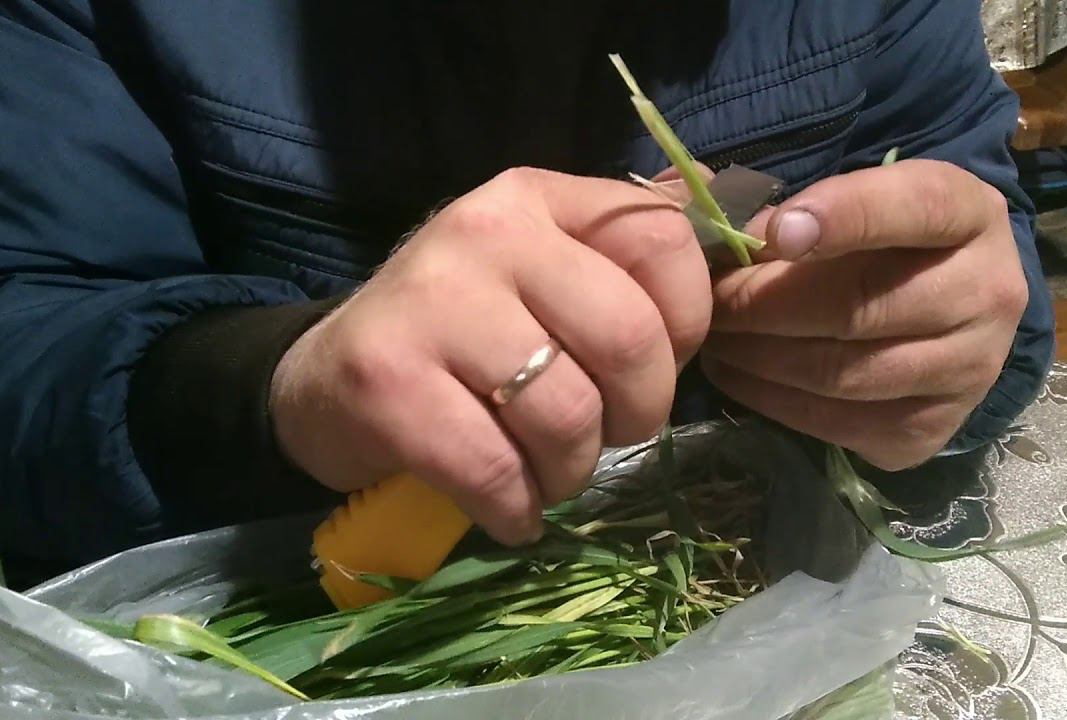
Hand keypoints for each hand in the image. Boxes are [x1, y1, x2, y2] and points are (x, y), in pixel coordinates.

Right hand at [270, 167, 710, 544]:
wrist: (326, 379)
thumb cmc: (460, 334)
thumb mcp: (541, 272)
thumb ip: (624, 262)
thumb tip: (740, 244)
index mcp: (538, 198)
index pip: (663, 240)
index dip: (688, 323)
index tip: (652, 366)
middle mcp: (486, 232)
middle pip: (628, 337)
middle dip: (639, 413)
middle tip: (607, 434)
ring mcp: (431, 302)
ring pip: (568, 414)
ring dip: (573, 471)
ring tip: (547, 473)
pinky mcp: (388, 381)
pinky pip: (497, 470)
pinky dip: (519, 510)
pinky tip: (509, 508)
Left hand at [701, 159, 1026, 469]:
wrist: (948, 313)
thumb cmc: (887, 243)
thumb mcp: (860, 201)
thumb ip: (801, 209)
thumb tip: (727, 238)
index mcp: (968, 213)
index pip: (915, 207)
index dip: (846, 215)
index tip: (778, 229)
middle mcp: (987, 293)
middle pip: (860, 306)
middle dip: (765, 304)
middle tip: (713, 300)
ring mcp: (967, 370)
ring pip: (843, 373)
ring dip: (759, 358)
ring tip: (717, 339)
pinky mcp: (933, 430)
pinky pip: (838, 424)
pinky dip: (773, 402)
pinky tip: (740, 377)